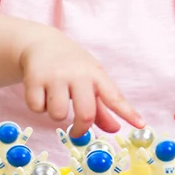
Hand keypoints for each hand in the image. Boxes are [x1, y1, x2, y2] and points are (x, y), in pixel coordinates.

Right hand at [19, 30, 143, 136]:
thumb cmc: (71, 66)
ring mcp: (55, 76)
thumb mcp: (89, 81)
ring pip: (58, 114)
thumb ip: (102, 107)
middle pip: (85, 114)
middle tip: (76, 132)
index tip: (141, 124)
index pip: (114, 97)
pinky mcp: (34, 79)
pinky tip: (40, 93)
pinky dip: (38, 107)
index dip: (128, 112)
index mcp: (95, 75)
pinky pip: (37, 108)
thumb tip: (115, 129)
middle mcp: (77, 74)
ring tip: (55, 100)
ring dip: (56, 114)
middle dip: (81, 129)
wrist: (40, 43)